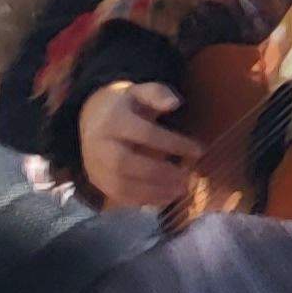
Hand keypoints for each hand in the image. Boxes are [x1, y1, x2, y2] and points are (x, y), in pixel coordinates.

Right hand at [79, 79, 198, 209]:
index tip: (199, 151)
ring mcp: (95, 165)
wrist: (92, 117)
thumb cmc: (127, 106)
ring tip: (180, 190)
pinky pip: (117, 195)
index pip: (145, 134)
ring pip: (119, 184)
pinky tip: (165, 198)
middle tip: (187, 178)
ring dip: (152, 191)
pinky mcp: (96, 180)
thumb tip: (175, 103)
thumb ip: (158, 94)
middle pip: (126, 163)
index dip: (173, 144)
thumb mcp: (141, 91)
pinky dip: (142, 200)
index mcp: (114, 120)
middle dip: (159, 173)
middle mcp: (100, 145)